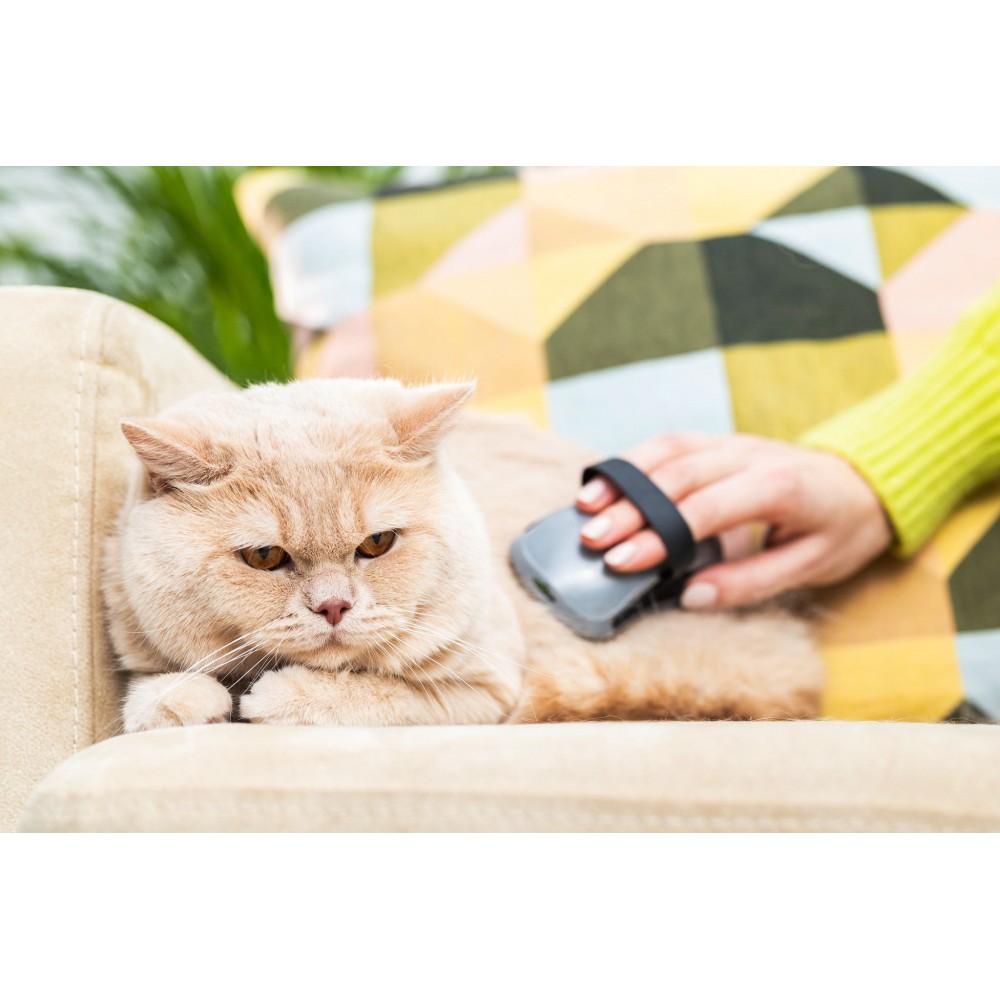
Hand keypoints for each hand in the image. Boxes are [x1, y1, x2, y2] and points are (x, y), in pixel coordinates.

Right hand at [576, 432, 893, 608]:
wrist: (867, 480)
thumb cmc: (841, 528)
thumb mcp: (812, 567)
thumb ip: (750, 581)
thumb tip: (691, 595)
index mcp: (779, 487)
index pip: (707, 509)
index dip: (660, 534)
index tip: (622, 561)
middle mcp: (750, 455)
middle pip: (678, 475)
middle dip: (629, 509)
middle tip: (591, 541)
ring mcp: (734, 442)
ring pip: (669, 450)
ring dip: (624, 478)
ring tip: (586, 507)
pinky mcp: (721, 441)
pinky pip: (672, 442)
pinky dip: (635, 460)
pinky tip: (608, 482)